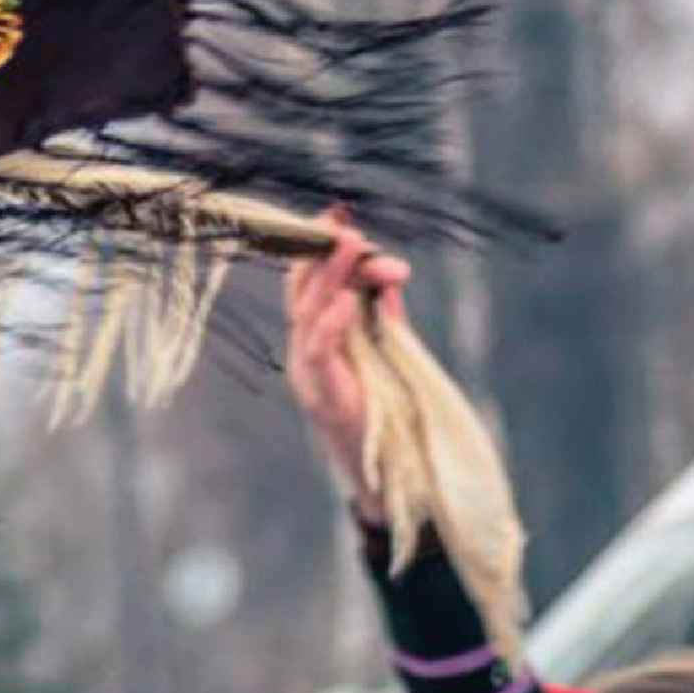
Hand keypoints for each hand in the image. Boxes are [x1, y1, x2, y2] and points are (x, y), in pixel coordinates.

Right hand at [282, 212, 412, 527]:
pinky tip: (347, 300)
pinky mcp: (321, 393)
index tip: (338, 214)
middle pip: (304, 289)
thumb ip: (385, 317)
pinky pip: (319, 349)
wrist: (387, 478)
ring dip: (330, 276)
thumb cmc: (386, 417)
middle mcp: (304, 349)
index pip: (310, 282)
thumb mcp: (388, 354)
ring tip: (350, 244)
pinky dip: (331, 322)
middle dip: (322, 252)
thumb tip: (389, 275)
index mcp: (317, 338)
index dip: (319, 247)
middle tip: (345, 223)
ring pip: (307, 311)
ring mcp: (308, 371)